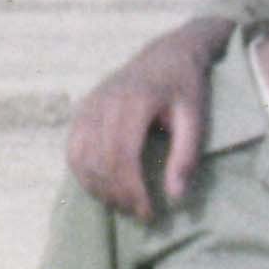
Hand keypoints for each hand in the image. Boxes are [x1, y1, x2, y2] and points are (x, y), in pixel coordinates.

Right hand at [64, 17, 232, 221]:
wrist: (167, 54)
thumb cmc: (185, 88)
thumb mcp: (196, 118)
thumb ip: (186, 156)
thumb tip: (174, 196)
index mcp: (135, 100)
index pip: (123, 155)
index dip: (132, 189)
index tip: (148, 213)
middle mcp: (106, 100)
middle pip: (101, 160)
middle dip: (118, 194)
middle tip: (139, 213)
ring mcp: (90, 103)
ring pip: (82, 157)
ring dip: (99, 188)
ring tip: (123, 204)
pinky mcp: (83, 109)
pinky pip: (73, 148)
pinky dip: (83, 173)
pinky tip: (102, 188)